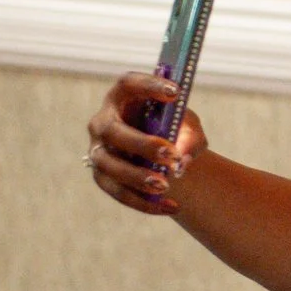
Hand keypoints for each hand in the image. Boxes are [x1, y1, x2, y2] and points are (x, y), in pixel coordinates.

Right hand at [86, 73, 207, 213]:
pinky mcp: (102, 177)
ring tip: (166, 185)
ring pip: (110, 165)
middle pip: (113, 130)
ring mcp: (99, 150)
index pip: (129, 84)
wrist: (164, 155)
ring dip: (137, 176)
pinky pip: (118, 192)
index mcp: (123, 97)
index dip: (149, 85)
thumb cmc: (173, 130)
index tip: (176, 92)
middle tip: (170, 155)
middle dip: (141, 144)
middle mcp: (104, 121)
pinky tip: (170, 206)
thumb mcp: (188, 127)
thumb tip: (181, 162)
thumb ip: (191, 137)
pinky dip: (144, 202)